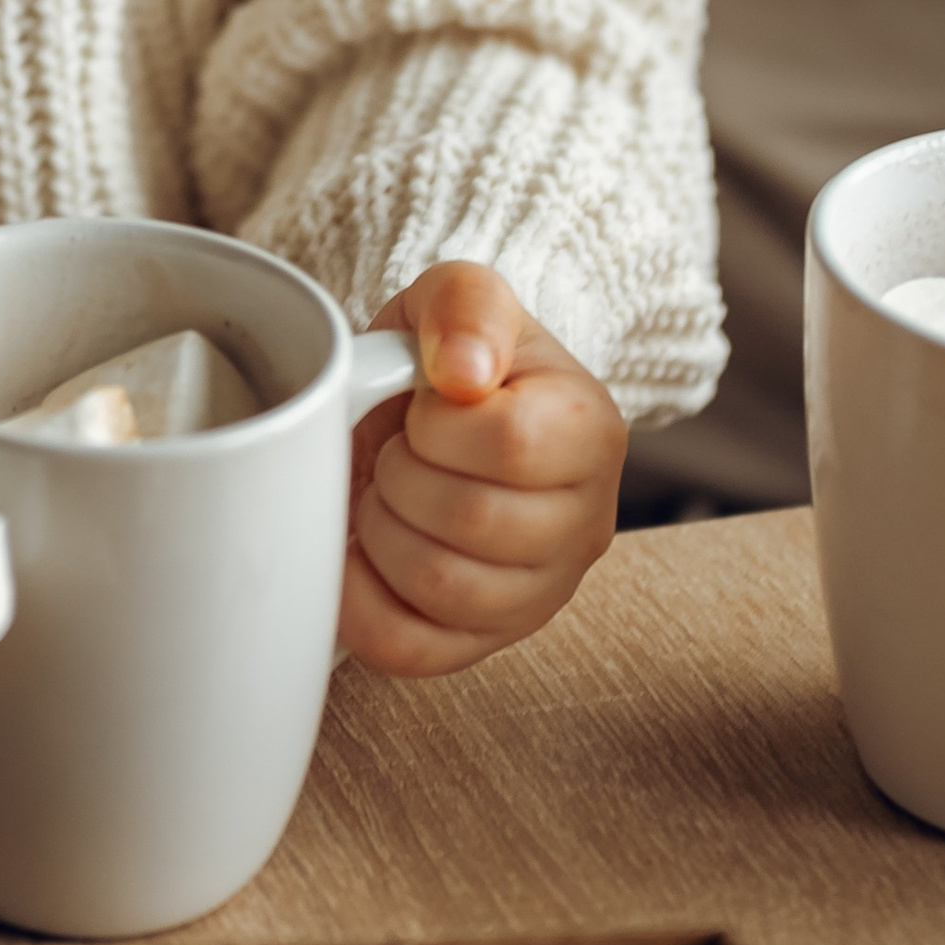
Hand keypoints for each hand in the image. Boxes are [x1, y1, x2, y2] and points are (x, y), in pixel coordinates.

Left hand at [338, 261, 624, 677]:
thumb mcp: (459, 296)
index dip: (436, 424)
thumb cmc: (454, 355)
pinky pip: (413, 648)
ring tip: (385, 494)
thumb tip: (461, 372)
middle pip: (472, 520)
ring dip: (381, 531)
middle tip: (397, 450)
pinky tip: (355, 554)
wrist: (443, 408)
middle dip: (401, 474)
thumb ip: (465, 307)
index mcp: (589, 430)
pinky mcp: (486, 640)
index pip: (508, 442)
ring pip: (442, 588)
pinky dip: (360, 602)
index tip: (423, 406)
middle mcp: (584, 524)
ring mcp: (540, 594)